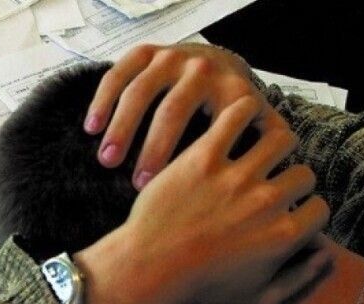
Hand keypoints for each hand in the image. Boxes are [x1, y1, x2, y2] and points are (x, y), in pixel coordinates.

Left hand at [74, 97, 330, 303]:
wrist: (146, 271)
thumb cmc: (197, 289)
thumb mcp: (256, 300)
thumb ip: (299, 280)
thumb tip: (326, 255)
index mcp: (285, 236)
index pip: (319, 207)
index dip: (303, 209)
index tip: (284, 209)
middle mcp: (268, 203)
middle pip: (303, 173)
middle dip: (289, 178)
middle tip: (269, 179)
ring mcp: (236, 178)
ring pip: (280, 139)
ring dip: (273, 143)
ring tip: (257, 149)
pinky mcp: (203, 158)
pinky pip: (237, 118)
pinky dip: (243, 111)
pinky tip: (237, 117)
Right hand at [83, 43, 287, 189]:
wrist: (212, 61)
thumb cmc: (229, 108)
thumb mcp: (253, 121)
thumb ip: (261, 142)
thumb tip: (273, 175)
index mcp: (230, 90)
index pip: (209, 126)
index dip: (190, 160)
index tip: (169, 189)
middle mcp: (200, 68)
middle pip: (171, 110)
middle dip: (150, 149)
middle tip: (136, 184)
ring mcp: (170, 58)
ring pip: (139, 92)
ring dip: (121, 129)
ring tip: (106, 161)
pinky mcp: (144, 53)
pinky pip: (117, 75)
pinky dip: (102, 101)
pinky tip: (91, 128)